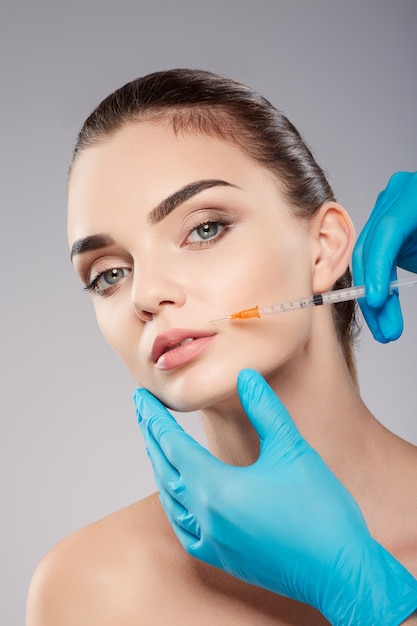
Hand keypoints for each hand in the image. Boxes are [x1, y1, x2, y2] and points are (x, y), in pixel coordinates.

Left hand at [134, 370, 416, 624]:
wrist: (340, 571)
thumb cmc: (320, 511)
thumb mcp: (292, 450)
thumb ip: (265, 410)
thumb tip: (246, 376)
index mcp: (216, 488)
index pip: (172, 444)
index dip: (154, 418)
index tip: (140, 398)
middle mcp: (206, 517)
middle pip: (165, 469)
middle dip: (151, 437)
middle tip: (143, 413)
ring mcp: (212, 542)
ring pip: (171, 500)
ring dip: (160, 469)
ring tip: (156, 447)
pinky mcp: (223, 558)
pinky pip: (185, 530)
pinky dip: (174, 507)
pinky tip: (178, 500)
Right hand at [353, 171, 416, 341]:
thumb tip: (387, 297)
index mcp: (415, 194)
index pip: (387, 231)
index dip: (378, 267)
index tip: (377, 300)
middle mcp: (397, 197)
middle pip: (372, 248)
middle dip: (373, 293)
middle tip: (384, 329)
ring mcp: (389, 210)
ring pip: (368, 258)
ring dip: (375, 298)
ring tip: (385, 330)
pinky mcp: (388, 227)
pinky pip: (376, 259)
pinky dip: (381, 285)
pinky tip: (383, 310)